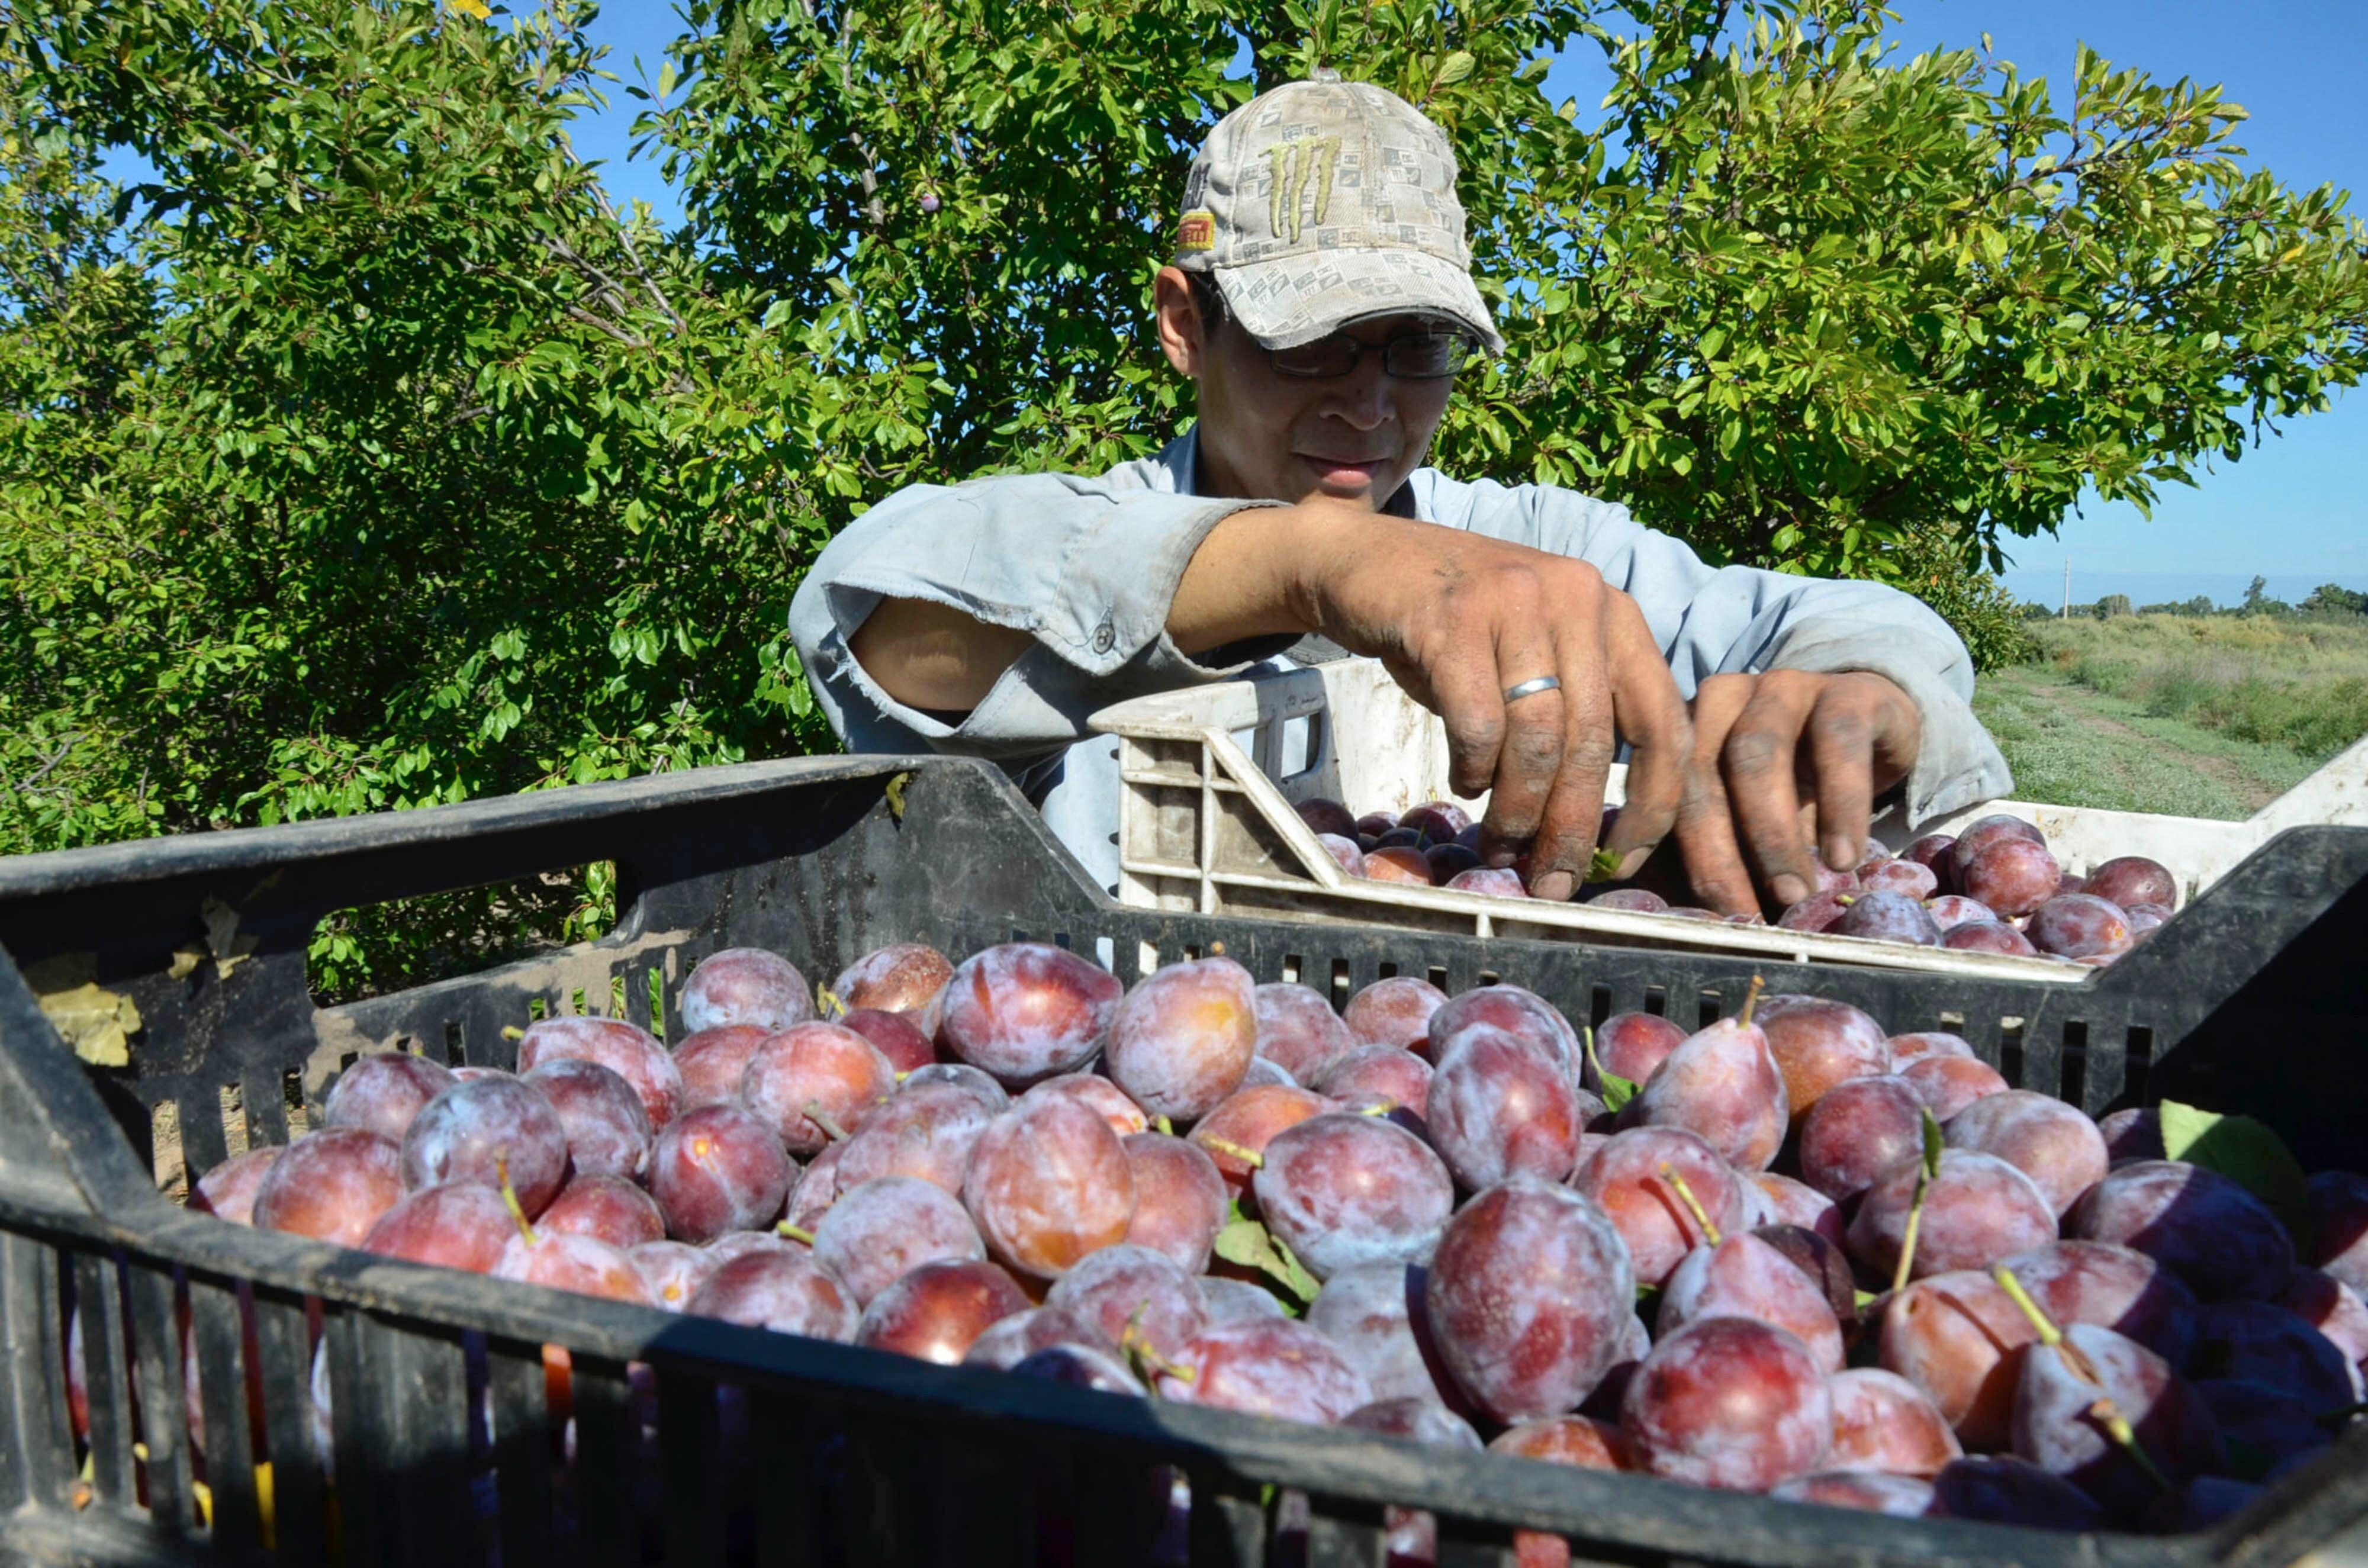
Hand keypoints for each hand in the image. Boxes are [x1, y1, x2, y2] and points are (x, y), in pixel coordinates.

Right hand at [1264, 507, 1693, 900]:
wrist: (1369, 561)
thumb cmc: (1459, 627)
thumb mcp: (1538, 653)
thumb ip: (1578, 713)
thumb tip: (1592, 828)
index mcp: (1614, 613)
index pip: (1665, 722)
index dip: (1655, 804)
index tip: (1621, 861)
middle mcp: (1578, 598)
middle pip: (1594, 743)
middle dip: (1571, 827)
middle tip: (1549, 880)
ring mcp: (1516, 601)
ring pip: (1537, 740)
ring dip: (1518, 810)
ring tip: (1498, 842)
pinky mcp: (1453, 617)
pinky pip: (1478, 723)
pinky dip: (1473, 769)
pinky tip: (1463, 782)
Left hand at [1672, 670, 1921, 913]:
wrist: (1874, 725)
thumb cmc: (1795, 785)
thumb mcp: (1746, 815)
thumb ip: (1712, 850)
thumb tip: (1679, 918)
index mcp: (1682, 727)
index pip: (1659, 788)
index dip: (1656, 841)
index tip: (1657, 895)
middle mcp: (1721, 699)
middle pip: (1700, 774)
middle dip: (1716, 853)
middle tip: (1740, 914)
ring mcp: (1782, 688)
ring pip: (1757, 755)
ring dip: (1772, 834)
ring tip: (1794, 892)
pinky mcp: (1847, 693)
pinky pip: (1838, 744)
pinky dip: (1841, 806)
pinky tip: (1843, 856)